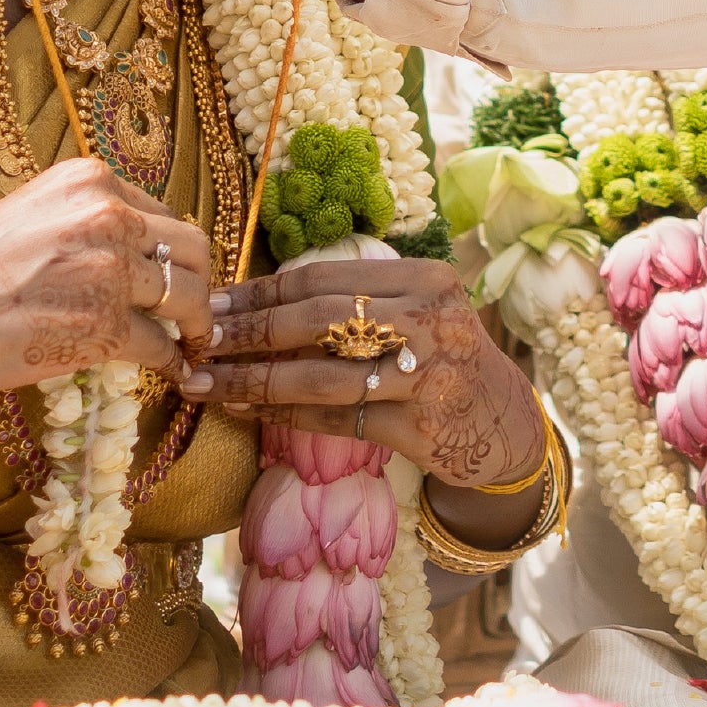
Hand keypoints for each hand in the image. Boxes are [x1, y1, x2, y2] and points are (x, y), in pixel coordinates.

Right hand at [0, 159, 214, 400]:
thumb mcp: (32, 215)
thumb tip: (125, 259)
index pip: (163, 216)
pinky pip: (163, 348)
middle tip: (196, 315)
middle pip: (193, 250)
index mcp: (90, 182)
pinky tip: (175, 375)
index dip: (173, 253)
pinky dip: (175, 366)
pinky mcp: (103, 328)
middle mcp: (107, 216)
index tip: (175, 278)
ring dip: (197, 328)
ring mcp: (109, 272)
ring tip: (192, 346)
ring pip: (189, 299)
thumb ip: (82, 225)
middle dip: (201, 286)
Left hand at [205, 257, 542, 487]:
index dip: (261, 291)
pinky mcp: (422, 427)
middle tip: (200, 341)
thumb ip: (355, 302)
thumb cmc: (442, 363)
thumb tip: (253, 302)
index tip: (213, 304)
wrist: (507, 425)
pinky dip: (286, 416)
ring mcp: (429, 376)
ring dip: (254, 380)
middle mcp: (430, 321)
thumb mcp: (416, 314)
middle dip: (250, 331)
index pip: (324, 279)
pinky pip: (339, 418)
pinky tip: (248, 413)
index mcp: (425, 280)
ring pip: (323, 375)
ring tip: (207, 384)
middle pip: (320, 319)